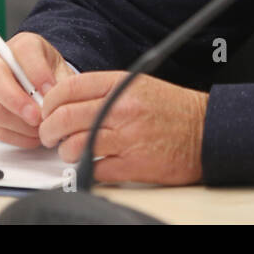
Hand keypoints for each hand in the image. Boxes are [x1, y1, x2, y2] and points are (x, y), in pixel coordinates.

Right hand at [0, 31, 74, 147]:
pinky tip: (31, 137)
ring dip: (19, 125)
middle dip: (17, 101)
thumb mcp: (61, 72)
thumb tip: (60, 101)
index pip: (23, 51)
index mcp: (21, 45)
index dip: (37, 72)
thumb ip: (62, 84)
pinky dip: (14, 136)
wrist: (35, 83)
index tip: (50, 91)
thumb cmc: (48, 75)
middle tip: (38, 117)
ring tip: (41, 130)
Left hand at [38, 72, 207, 184]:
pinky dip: (89, 169)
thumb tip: (69, 101)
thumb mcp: (139, 85)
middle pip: (65, 117)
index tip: (47, 111)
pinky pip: (95, 169)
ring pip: (74, 145)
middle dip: (49, 130)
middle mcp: (122, 108)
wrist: (206, 131)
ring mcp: (127, 137)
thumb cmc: (173, 109)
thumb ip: (106, 90)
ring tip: (72, 151)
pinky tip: (95, 164)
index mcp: (121, 84)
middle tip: (49, 136)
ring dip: (66, 152)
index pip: (69, 88)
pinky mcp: (133, 165)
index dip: (50, 102)